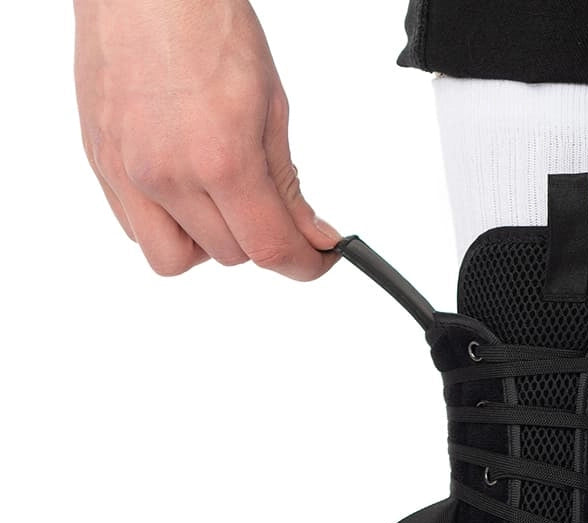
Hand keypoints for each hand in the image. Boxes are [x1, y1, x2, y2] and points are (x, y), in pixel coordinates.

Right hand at [74, 0, 338, 279]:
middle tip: (269, 205)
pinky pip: (137, 231)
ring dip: (207, 244)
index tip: (317, 261)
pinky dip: (167, 225)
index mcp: (219, 159)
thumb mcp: (272, 107)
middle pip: (229, 256)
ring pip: (175, 259)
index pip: (270, 249)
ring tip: (220, 202)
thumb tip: (312, 236)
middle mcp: (166, 176)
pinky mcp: (101, 165)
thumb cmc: (206, 25)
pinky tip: (183, 189)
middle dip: (258, 239)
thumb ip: (288, 185)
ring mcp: (126, 173)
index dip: (304, 265)